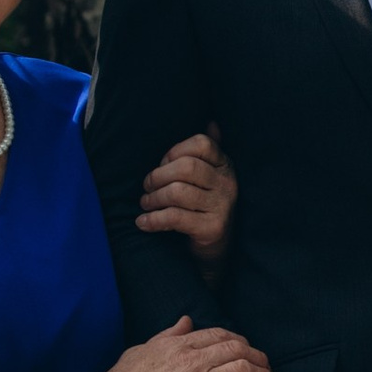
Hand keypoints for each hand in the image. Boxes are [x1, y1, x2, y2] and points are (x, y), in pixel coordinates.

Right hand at [98, 316, 278, 371]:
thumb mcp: (144, 349)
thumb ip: (169, 335)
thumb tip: (186, 320)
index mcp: (180, 343)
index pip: (220, 334)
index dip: (239, 341)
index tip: (248, 350)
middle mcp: (195, 358)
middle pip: (239, 349)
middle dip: (258, 357)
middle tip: (267, 368)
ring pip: (246, 369)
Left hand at [136, 129, 234, 267]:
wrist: (216, 249)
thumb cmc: (203, 206)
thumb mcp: (208, 178)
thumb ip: (207, 152)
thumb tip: (212, 122)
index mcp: (225, 165)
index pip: (201, 144)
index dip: (175, 150)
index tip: (161, 163)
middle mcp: (228, 183)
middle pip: (187, 167)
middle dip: (158, 176)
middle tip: (147, 187)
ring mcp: (223, 207)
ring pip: (178, 192)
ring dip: (153, 198)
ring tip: (145, 204)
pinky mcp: (213, 229)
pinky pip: (176, 217)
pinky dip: (153, 219)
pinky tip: (143, 222)